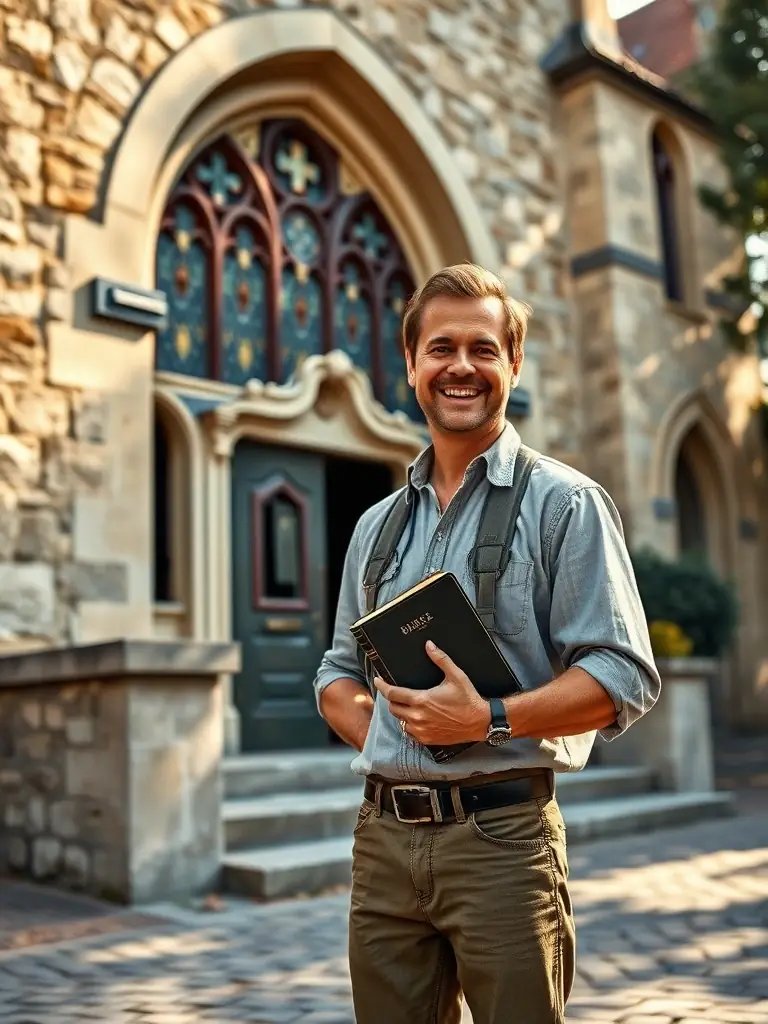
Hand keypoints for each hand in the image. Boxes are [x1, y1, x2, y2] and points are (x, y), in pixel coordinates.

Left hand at [373, 640, 489, 744]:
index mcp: (421, 700)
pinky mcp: (427, 739)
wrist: (480, 722)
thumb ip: (440, 659)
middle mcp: (418, 717)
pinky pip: (409, 732)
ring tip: (406, 704)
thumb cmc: (468, 699)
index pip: (393, 694)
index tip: (378, 680)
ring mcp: (421, 730)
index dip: (382, 686)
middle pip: (393, 707)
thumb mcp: (455, 675)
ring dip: (400, 712)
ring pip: (399, 720)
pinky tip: (415, 717)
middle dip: (392, 698)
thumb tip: (429, 645)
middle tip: (397, 692)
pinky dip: (408, 724)